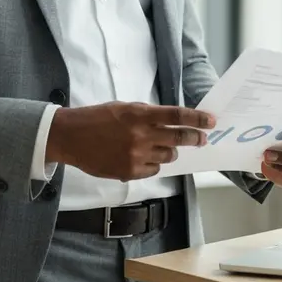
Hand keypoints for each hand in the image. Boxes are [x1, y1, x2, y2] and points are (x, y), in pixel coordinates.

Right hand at [46, 102, 215, 181]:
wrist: (71, 137)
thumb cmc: (97, 118)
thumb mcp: (123, 108)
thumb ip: (147, 115)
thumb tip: (171, 122)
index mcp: (139, 114)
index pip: (176, 116)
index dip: (196, 119)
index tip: (210, 121)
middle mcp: (140, 135)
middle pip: (178, 138)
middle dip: (194, 138)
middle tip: (202, 138)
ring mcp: (135, 156)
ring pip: (167, 155)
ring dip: (168, 150)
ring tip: (156, 145)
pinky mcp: (129, 172)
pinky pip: (153, 169)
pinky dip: (152, 162)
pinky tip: (140, 156)